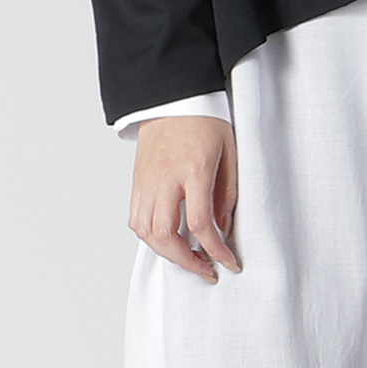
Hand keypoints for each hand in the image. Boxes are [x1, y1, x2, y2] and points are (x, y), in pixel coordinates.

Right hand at [131, 116, 239, 282]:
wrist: (174, 98)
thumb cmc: (205, 121)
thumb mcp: (230, 154)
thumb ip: (227, 194)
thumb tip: (222, 229)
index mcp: (193, 170)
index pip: (200, 223)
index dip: (215, 250)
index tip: (228, 262)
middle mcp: (165, 178)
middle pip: (165, 235)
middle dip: (186, 261)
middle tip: (206, 270)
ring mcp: (146, 181)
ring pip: (145, 231)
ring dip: (166, 252)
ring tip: (188, 258)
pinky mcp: (137, 182)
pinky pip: (135, 219)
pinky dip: (150, 237)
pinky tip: (167, 239)